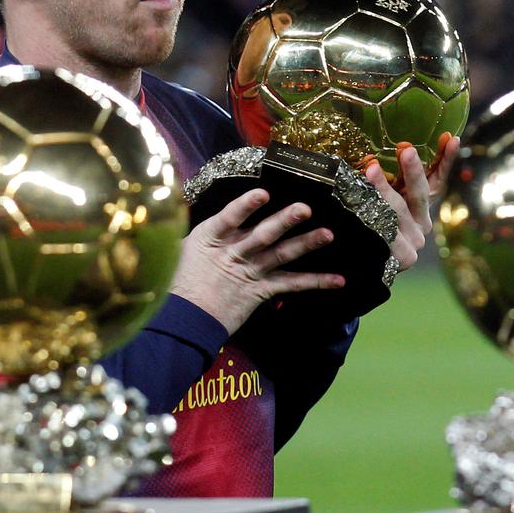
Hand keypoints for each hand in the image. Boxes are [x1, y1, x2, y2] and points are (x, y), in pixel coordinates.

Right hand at [171, 188, 344, 333]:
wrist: (182, 319)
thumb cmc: (176, 280)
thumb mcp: (182, 247)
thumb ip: (199, 230)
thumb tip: (202, 213)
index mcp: (209, 238)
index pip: (228, 217)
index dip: (246, 206)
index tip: (263, 193)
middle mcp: (232, 253)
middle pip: (262, 234)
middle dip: (284, 221)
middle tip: (305, 208)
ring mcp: (249, 272)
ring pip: (280, 255)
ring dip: (305, 244)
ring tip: (327, 234)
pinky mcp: (260, 291)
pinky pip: (291, 285)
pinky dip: (315, 282)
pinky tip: (337, 280)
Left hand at [364, 133, 460, 270]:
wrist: (364, 268)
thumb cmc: (372, 226)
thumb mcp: (384, 200)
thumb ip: (389, 181)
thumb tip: (384, 151)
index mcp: (422, 207)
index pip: (438, 180)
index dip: (445, 160)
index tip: (451, 138)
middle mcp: (422, 223)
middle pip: (420, 194)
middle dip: (413, 170)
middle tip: (406, 149)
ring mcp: (414, 241)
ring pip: (398, 211)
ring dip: (383, 189)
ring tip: (371, 168)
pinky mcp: (402, 257)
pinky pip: (386, 232)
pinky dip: (374, 216)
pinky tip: (362, 204)